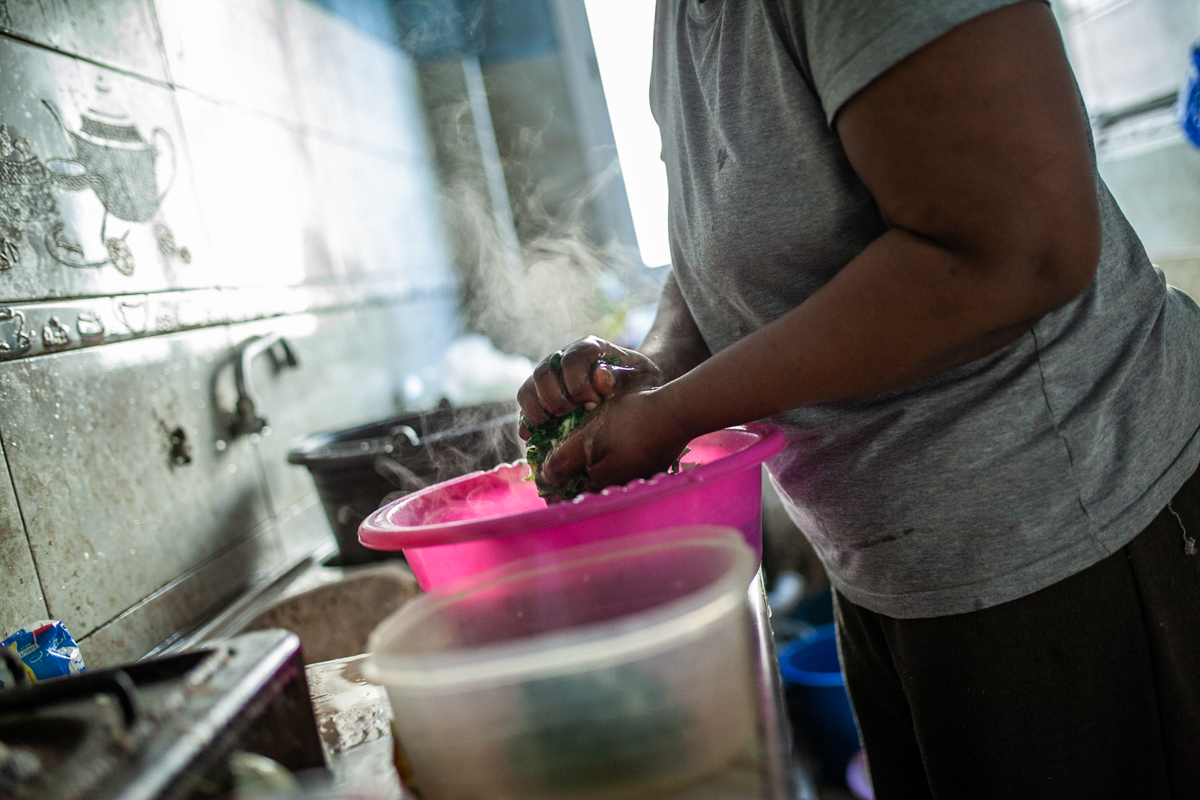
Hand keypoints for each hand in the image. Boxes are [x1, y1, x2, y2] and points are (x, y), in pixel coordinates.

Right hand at [518, 336, 664, 438]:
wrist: (635, 387)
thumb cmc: (637, 381)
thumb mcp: (639, 376)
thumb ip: (620, 376)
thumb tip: (599, 377)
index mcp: (587, 348)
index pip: (570, 360)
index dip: (576, 383)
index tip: (592, 403)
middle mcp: (562, 358)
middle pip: (542, 373)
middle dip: (553, 398)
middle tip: (569, 415)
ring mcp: (550, 377)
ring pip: (527, 388)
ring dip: (535, 409)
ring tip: (548, 425)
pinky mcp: (542, 397)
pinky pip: (526, 406)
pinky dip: (526, 421)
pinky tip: (530, 435)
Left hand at [536, 387, 693, 496]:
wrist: (676, 412)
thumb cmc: (631, 420)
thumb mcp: (591, 435)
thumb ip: (566, 459)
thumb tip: (546, 478)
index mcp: (601, 485)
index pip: (569, 498)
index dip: (553, 488)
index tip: (543, 478)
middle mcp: (619, 490)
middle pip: (586, 491)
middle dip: (570, 481)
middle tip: (557, 465)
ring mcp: (636, 482)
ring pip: (603, 482)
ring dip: (589, 473)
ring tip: (578, 456)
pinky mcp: (648, 470)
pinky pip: (621, 473)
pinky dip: (608, 465)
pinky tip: (606, 451)